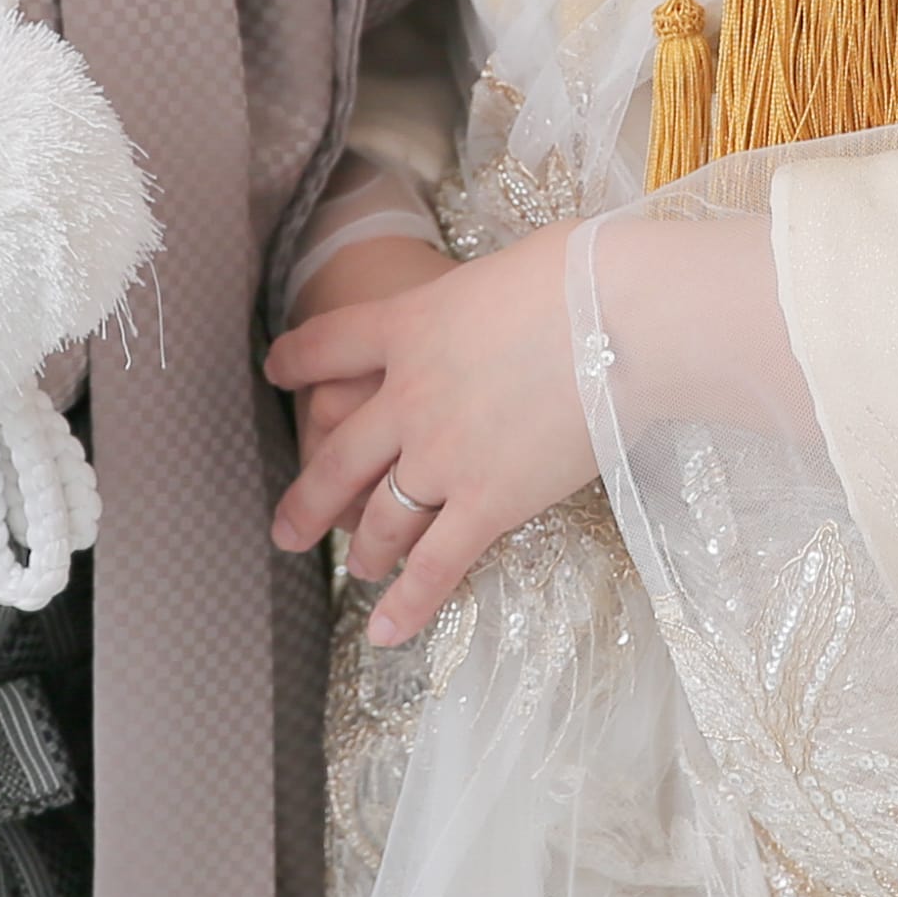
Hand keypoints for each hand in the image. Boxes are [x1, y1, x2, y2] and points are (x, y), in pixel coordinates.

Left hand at [264, 228, 605, 646]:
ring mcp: (442, 455)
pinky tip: (386, 629)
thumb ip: (480, 301)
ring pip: (381, 517)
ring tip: (356, 568)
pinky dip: (408, 603)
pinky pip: (435, 564)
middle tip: (286, 528)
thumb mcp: (508, 267)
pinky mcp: (487, 501)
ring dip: (364, 549)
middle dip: (308, 499)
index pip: (331, 347)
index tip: (276, 372)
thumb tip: (505, 301)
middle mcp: (409, 397)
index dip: (297, 361)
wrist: (620, 319)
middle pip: (338, 456)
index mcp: (410, 327)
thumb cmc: (582, 276)